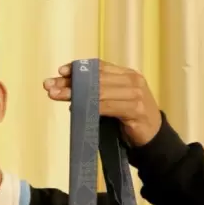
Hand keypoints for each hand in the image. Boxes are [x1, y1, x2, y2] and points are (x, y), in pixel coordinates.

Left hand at [43, 60, 161, 146]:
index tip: (60, 71)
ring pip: (99, 91)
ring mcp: (136, 94)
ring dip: (75, 94)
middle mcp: (132, 80)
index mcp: (126, 74)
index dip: (79, 68)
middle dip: (71, 82)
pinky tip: (76, 108)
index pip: (99, 67)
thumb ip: (97, 93)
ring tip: (56, 95)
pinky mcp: (136, 109)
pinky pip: (108, 106)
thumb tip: (66, 90)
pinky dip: (91, 107)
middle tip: (49, 85)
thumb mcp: (113, 102)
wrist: (154, 138)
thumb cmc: (129, 120)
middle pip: (96, 78)